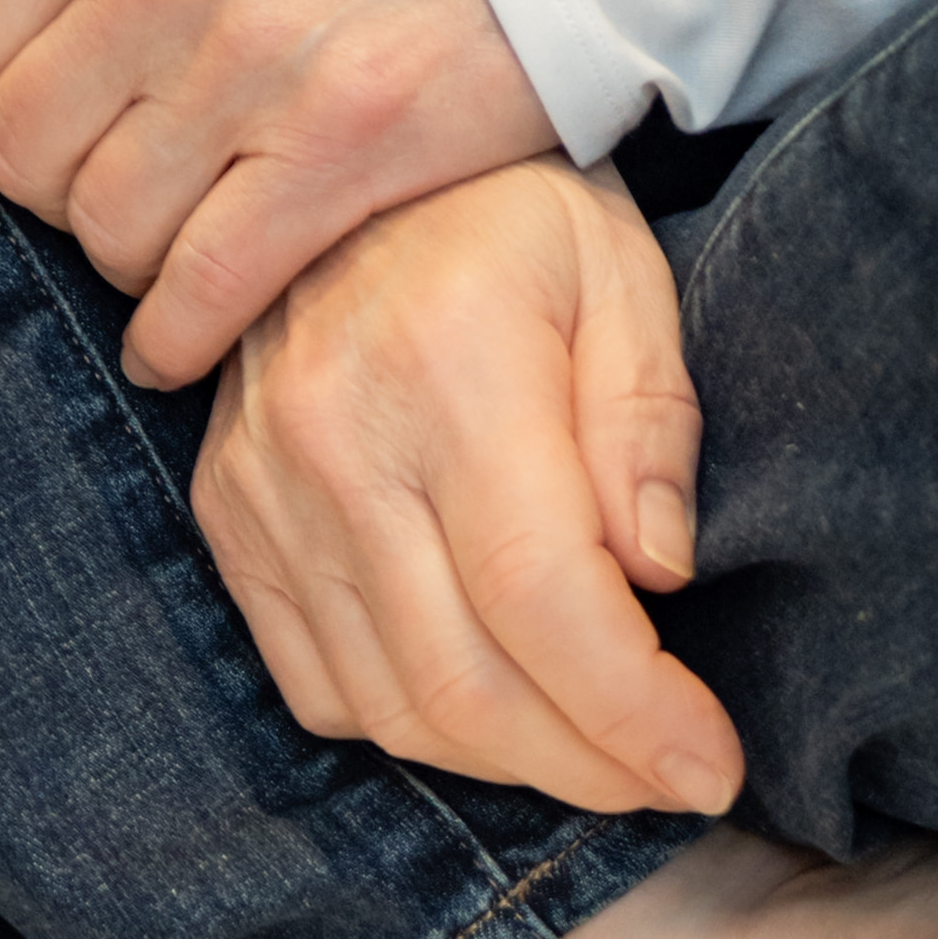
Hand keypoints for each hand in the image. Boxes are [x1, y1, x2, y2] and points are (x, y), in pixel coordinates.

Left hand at [0, 0, 556, 386]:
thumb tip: (36, 19)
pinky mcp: (343, 149)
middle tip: (120, 194)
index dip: (0, 95)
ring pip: (103, 230)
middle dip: (59, 191)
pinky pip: (198, 289)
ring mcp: (255, 62)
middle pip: (20, 150)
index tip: (60, 115)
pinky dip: (178, 336)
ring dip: (130, 263)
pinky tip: (193, 335)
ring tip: (176, 252)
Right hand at [195, 159, 743, 825]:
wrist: (349, 159)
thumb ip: (646, 421)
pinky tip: (494, 708)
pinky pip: (318, 684)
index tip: (709, 766)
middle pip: (464, 682)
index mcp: (451, 362)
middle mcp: (336, 437)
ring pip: (389, 705)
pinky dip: (412, 726)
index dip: (633, 712)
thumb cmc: (513, 211)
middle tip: (670, 779)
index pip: (542, 596)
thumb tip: (658, 577)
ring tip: (599, 753)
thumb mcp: (620, 268)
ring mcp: (264, 487)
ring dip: (509, 763)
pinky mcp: (228, 518)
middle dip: (587, 765)